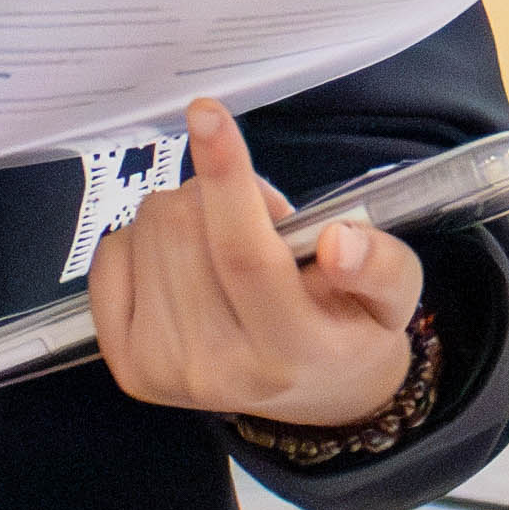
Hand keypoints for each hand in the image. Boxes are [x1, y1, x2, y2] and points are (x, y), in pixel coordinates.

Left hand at [88, 97, 424, 428]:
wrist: (311, 395)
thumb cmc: (352, 329)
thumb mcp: (396, 298)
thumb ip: (381, 266)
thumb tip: (340, 242)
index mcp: (291, 352)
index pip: (245, 257)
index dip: (225, 179)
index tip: (207, 113)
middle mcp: (217, 370)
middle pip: (186, 231)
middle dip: (217, 191)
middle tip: (260, 216)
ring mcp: (162, 371)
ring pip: (147, 232)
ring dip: (187, 213)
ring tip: (227, 244)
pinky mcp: (125, 364)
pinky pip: (112, 255)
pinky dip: (147, 240)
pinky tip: (187, 264)